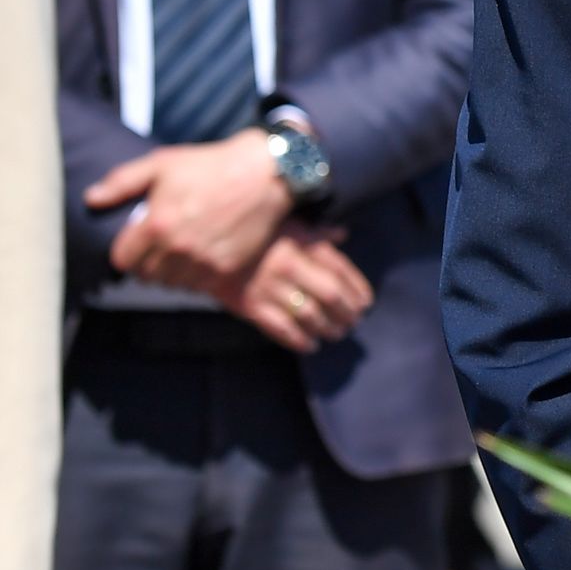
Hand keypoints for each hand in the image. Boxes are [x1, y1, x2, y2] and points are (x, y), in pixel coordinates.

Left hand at [89, 135, 293, 294]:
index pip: (123, 261)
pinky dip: (196, 276)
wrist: (265, 175)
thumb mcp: (161, 164)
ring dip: (172, 271)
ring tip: (181, 250)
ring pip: (173, 284)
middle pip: (147, 276)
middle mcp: (178, 249)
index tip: (135, 242)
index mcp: (156, 225)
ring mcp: (204, 263)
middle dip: (148, 262)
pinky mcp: (227, 270)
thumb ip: (122, 182)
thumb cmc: (210, 165)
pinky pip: (199, 286)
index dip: (125, 252)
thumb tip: (91, 199)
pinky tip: (201, 255)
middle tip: (159, 245)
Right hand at [228, 224, 374, 352]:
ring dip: (328, 328)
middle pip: (330, 295)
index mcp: (300, 243)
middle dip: (347, 313)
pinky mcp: (250, 306)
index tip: (365, 302)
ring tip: (336, 334)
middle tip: (353, 322)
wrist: (205, 248)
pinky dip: (299, 340)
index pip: (339, 269)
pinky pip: (281, 328)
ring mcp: (269, 287)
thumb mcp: (285, 224)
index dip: (357, 288)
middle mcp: (289, 266)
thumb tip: (342, 234)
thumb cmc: (253, 236)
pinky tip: (310, 345)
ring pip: (309, 315)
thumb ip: (316, 232)